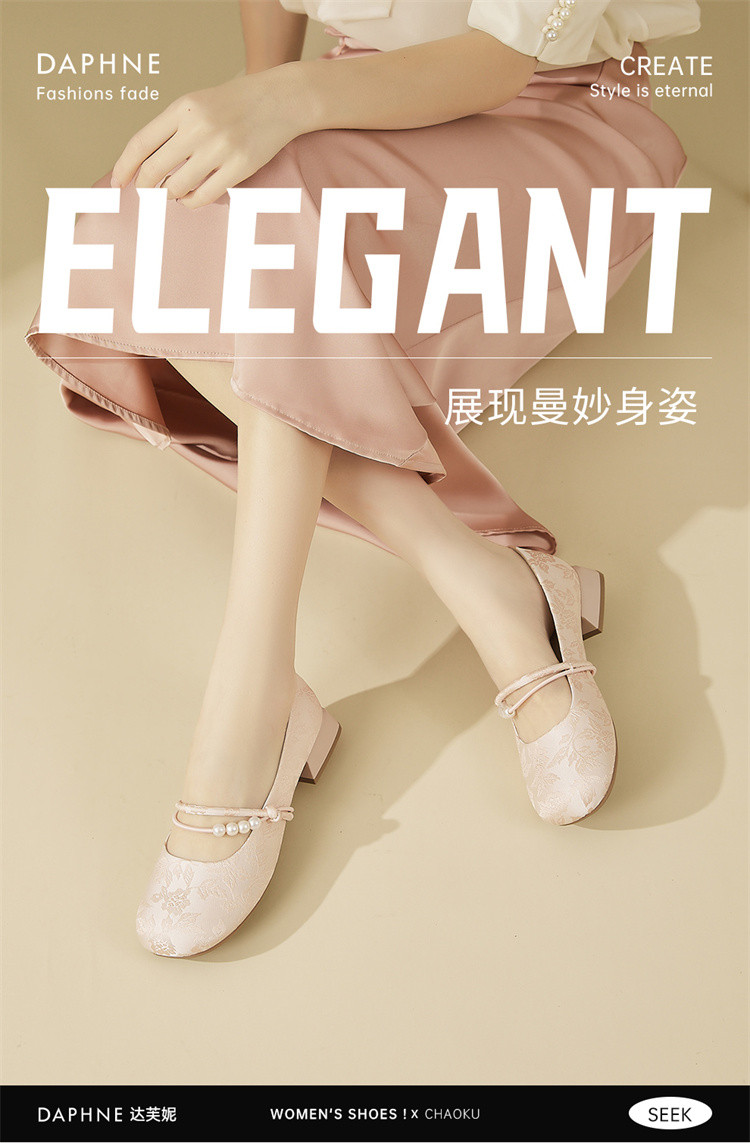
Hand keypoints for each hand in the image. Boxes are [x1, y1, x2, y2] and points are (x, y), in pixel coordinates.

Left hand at [110, 69, 303, 208]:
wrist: (279, 99)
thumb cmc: (233, 104)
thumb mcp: (197, 104)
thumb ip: (172, 128)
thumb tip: (145, 165)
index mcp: (182, 108)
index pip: (141, 143)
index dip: (124, 166)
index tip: (117, 182)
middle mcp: (197, 128)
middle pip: (154, 170)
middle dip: (145, 188)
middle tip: (145, 194)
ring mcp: (219, 149)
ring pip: (177, 188)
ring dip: (169, 196)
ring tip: (172, 193)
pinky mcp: (239, 167)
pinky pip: (203, 196)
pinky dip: (191, 202)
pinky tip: (190, 198)